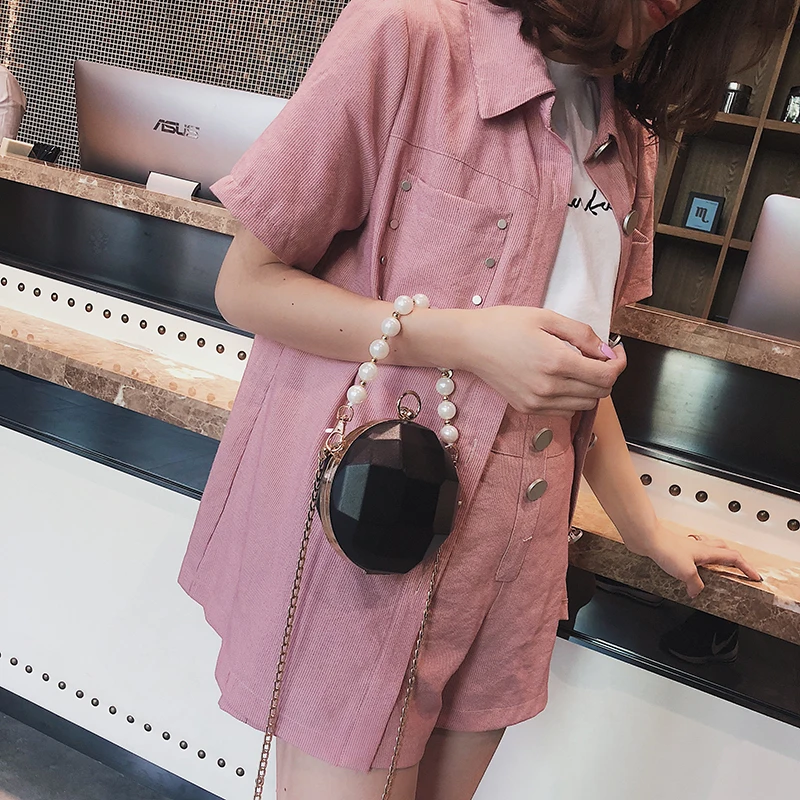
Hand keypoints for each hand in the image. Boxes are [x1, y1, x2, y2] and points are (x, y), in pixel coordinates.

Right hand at [460, 306, 626, 416]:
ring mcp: (538, 402)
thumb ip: (582, 334)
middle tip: (598, 356)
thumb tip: (607, 350)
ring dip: (591, 388)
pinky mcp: (528, 408)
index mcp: (556, 361)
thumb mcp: (547, 317)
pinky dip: (572, 398)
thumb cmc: (504, 325)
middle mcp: (549, 388)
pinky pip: (565, 411)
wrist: (470, 344)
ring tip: (579, 367)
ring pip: (585, 405)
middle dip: (607, 374)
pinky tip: (562, 380)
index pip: (606, 375)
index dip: (619, 363)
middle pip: (600, 393)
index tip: (615, 351)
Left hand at [639, 524, 762, 598]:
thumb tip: (696, 592)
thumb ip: (695, 585)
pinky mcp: (676, 548)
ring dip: (717, 556)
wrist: (647, 538)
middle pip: (724, 549)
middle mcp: (700, 547)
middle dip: (735, 559)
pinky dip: (698, 560)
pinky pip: (693, 553)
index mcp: (707, 552)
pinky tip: (690, 567)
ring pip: (709, 548)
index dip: (746, 568)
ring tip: (717, 568)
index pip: (734, 558)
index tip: (755, 576)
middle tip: (740, 568)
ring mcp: (687, 547)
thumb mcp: (686, 573)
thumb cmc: (666, 549)